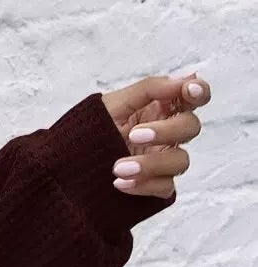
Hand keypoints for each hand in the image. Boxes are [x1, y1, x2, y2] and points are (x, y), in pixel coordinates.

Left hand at [100, 70, 208, 197]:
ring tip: (118, 168)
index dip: (199, 91)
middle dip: (166, 131)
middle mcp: (167, 133)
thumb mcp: (114, 104)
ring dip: (151, 164)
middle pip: (190, 127)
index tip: (190, 91)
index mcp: (160, 108)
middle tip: (135, 135)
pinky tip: (120, 183)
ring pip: (180, 161)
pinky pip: (165, 188)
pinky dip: (143, 185)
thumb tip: (185, 78)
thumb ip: (149, 89)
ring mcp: (163, 160)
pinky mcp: (157, 186)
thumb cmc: (91, 129)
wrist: (67, 163)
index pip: (192, 97)